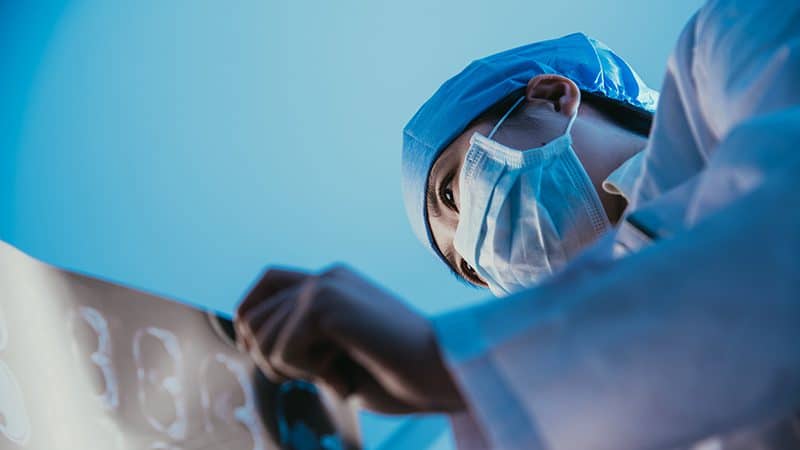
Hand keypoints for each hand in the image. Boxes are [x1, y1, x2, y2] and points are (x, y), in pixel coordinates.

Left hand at [234, 265, 465, 413]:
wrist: (444, 373)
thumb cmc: (400, 378)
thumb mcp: (338, 358)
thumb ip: (302, 345)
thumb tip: (253, 345)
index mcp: (332, 285)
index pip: (264, 284)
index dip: (250, 321)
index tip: (270, 358)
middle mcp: (325, 278)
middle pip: (250, 313)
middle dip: (265, 356)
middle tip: (313, 374)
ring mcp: (326, 286)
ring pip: (261, 336)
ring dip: (289, 369)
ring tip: (335, 372)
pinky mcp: (327, 303)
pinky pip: (281, 349)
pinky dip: (306, 373)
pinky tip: (342, 372)